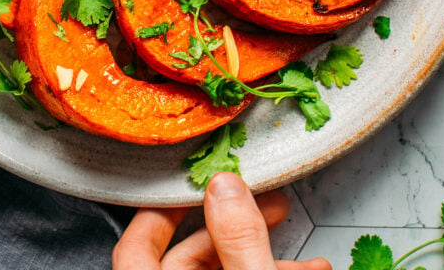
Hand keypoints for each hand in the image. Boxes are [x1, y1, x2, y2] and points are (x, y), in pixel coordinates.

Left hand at [112, 172, 330, 269]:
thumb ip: (239, 241)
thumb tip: (225, 186)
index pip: (136, 248)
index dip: (161, 209)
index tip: (193, 183)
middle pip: (187, 258)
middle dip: (235, 224)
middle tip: (265, 202)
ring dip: (261, 250)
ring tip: (301, 251)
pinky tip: (306, 269)